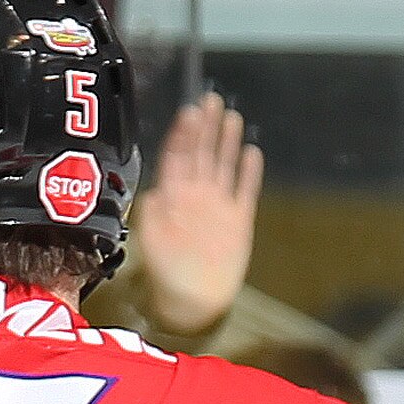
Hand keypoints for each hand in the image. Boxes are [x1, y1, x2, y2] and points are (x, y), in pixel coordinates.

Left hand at [126, 93, 261, 338]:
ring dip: (226, 141)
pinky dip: (249, 172)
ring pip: (223, 166)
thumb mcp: (151, 246)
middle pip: (200, 154)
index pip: (176, 159)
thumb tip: (152, 194)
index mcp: (173, 199)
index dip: (181, 136)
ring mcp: (218, 206)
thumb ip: (150, 218)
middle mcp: (196, 197)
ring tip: (231, 115)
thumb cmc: (166, 277)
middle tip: (209, 100)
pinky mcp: (238, 220)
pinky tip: (252, 152)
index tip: (187, 112)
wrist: (192, 304)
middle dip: (204, 128)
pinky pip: (244, 190)